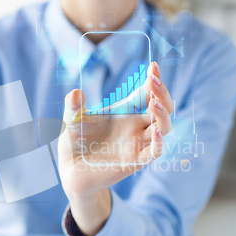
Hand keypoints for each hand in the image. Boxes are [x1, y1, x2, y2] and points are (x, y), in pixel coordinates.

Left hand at [58, 62, 173, 235]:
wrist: (71, 168)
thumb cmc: (76, 140)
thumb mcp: (72, 120)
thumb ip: (73, 107)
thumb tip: (74, 92)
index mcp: (126, 112)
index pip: (148, 93)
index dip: (154, 80)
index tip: (153, 67)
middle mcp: (136, 126)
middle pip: (162, 108)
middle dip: (163, 93)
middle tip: (154, 81)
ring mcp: (137, 144)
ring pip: (163, 127)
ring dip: (163, 115)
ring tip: (154, 103)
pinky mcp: (134, 162)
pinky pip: (154, 152)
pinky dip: (158, 143)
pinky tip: (155, 132)